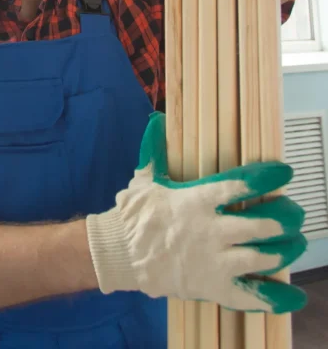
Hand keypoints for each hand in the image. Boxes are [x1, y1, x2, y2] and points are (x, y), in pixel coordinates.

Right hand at [85, 112, 307, 312]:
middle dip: (285, 218)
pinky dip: (276, 297)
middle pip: (261, 225)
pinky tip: (293, 293)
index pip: (238, 186)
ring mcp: (214, 262)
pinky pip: (251, 296)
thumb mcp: (144, 179)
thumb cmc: (135, 215)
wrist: (120, 253)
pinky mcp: (213, 288)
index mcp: (196, 201)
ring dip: (286, 251)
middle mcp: (210, 231)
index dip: (266, 178)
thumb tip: (156, 120)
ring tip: (296, 243)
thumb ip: (155, 151)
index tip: (284, 172)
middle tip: (295, 213)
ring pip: (263, 258)